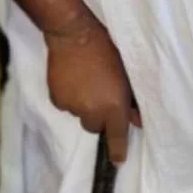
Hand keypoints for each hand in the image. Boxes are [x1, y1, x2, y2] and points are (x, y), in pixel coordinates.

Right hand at [45, 10, 138, 165]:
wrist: (73, 33)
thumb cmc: (105, 48)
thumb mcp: (125, 72)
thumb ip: (131, 100)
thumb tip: (136, 119)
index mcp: (113, 106)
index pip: (117, 137)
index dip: (118, 151)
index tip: (118, 160)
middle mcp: (93, 112)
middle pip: (95, 126)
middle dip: (98, 116)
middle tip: (99, 95)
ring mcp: (73, 107)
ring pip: (79, 115)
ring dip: (83, 105)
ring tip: (84, 81)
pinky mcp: (56, 100)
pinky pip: (65, 105)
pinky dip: (68, 96)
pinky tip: (71, 78)